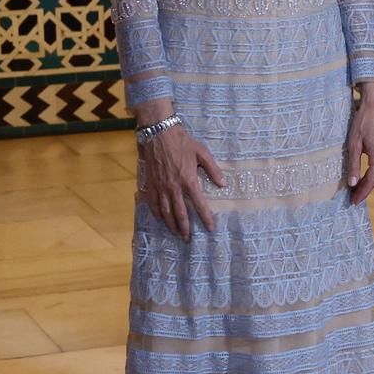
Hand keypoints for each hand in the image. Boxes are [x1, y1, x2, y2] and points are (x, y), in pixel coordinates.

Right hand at [140, 121, 226, 240]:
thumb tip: (223, 184)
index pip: (199, 204)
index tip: (210, 228)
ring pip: (166, 211)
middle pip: (180, 213)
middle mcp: (174, 187)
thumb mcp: (202, 153)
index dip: (205, 218)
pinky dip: (157, 214)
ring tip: (175, 233)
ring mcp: (161, 187)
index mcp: (189, 180)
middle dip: (185, 228)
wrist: (159, 134)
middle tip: (188, 239)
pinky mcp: (151, 184)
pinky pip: (153, 204)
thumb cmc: (182, 143)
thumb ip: (213, 170)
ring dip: (171, 224)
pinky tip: (160, 219)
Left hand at [343, 90, 373, 204]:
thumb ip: (353, 165)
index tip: (354, 202)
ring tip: (355, 190)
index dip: (362, 193)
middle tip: (352, 199)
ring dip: (367, 183)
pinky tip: (362, 176)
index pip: (371, 181)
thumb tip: (352, 183)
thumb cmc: (362, 122)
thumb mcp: (354, 144)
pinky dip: (370, 175)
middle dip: (365, 190)